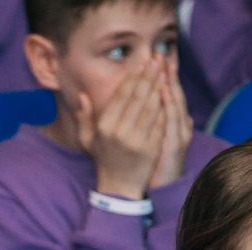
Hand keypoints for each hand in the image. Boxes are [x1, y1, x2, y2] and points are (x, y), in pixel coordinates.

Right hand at [74, 59, 166, 200]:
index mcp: (105, 126)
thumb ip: (84, 117)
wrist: (119, 187)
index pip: (121, 96)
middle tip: (157, 60)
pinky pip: (160, 122)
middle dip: (149, 76)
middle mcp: (120, 131)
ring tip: (164, 71)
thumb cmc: (104, 159)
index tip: (141, 64)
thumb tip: (83, 95)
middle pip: (138, 97)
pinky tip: (168, 93)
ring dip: (159, 86)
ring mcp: (137, 140)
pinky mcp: (151, 148)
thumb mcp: (88, 139)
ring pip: (151, 107)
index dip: (133, 77)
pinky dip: (165, 106)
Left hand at [151, 61, 192, 188]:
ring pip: (176, 104)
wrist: (161, 190)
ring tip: (163, 66)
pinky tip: (164, 92)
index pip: (169, 94)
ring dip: (170, 84)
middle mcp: (180, 126)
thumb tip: (157, 101)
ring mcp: (180, 135)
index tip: (158, 58)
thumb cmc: (155, 166)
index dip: (165, 76)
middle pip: (175, 94)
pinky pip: (172, 122)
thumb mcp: (156, 140)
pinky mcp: (177, 145)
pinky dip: (169, 106)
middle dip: (168, 74)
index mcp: (174, 123)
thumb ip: (156, 120)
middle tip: (161, 54)